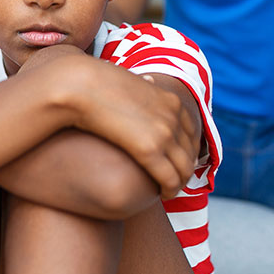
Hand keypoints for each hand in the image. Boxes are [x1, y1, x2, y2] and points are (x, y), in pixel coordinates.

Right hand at [51, 56, 199, 198]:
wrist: (81, 86)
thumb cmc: (98, 83)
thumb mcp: (129, 79)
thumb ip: (142, 83)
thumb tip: (149, 79)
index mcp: (170, 101)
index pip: (192, 132)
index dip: (188, 150)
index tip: (178, 161)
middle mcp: (173, 116)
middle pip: (191, 152)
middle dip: (186, 169)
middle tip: (176, 181)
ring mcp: (165, 133)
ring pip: (184, 169)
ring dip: (179, 183)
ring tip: (168, 191)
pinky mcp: (150, 149)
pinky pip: (170, 178)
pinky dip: (170, 189)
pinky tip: (162, 194)